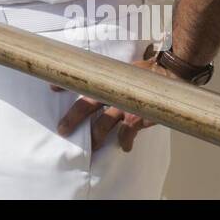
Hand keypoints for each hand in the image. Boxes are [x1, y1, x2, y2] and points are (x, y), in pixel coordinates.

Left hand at [52, 56, 178, 152]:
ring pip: (105, 123)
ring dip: (96, 136)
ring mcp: (126, 104)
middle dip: (73, 118)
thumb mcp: (122, 72)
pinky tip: (124, 147)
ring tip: (92, 146)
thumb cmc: (143, 74)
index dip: (66, 83)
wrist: (168, 73)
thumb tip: (87, 78)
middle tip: (62, 130)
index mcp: (108, 80)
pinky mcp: (139, 115)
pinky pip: (128, 132)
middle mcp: (114, 92)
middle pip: (87, 105)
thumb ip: (107, 78)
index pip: (83, 81)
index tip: (51, 87)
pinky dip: (125, 141)